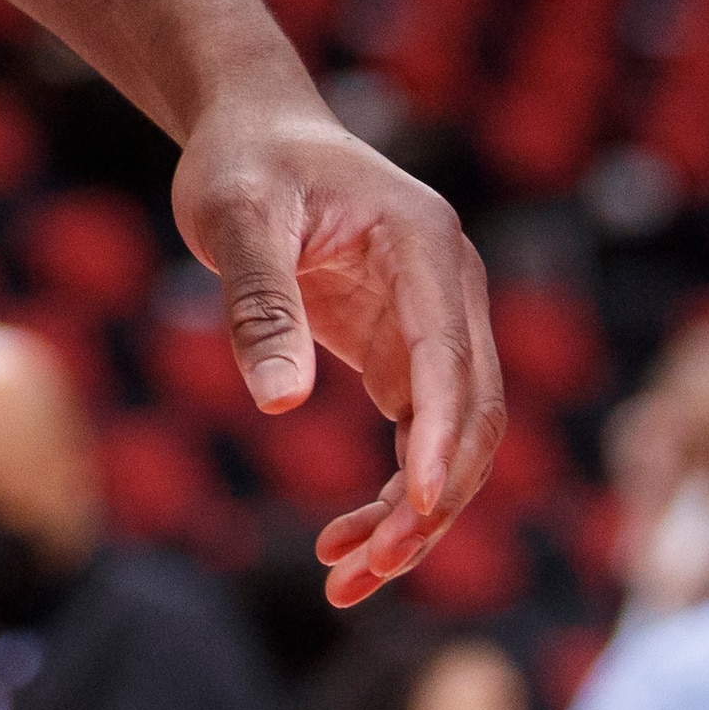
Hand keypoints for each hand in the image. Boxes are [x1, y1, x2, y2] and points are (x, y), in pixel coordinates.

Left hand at [171, 90, 504, 606]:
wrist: (255, 131)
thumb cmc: (245, 162)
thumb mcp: (236, 216)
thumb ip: (260, 304)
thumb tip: (281, 408)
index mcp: (425, 246)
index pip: (452, 357)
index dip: (441, 438)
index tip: (416, 510)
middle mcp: (450, 290)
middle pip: (472, 416)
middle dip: (429, 502)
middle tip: (365, 569)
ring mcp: (436, 325)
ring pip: (453, 442)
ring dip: (414, 517)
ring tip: (346, 578)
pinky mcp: (407, 353)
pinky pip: (418, 439)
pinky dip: (392, 498)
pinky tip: (342, 543)